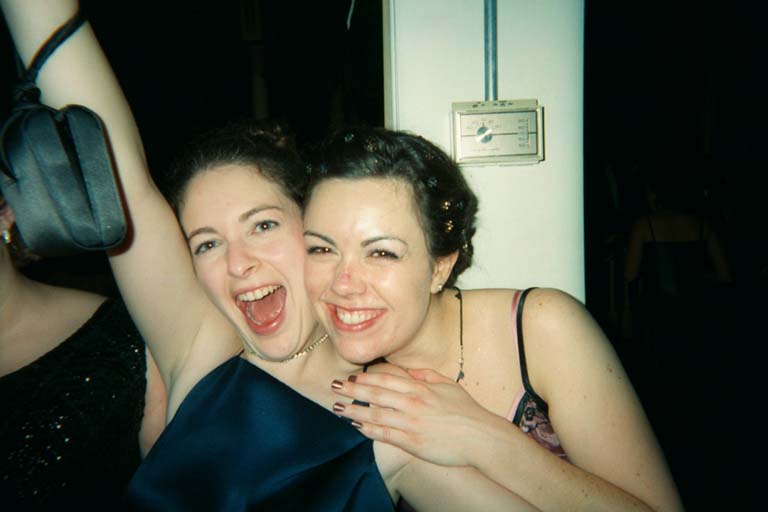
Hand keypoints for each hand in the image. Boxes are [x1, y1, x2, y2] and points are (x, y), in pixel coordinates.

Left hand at [331, 366, 500, 467]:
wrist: (481, 436)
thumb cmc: (467, 411)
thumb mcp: (448, 385)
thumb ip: (426, 376)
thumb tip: (409, 372)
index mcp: (420, 388)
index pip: (386, 380)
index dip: (365, 378)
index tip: (351, 377)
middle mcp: (412, 403)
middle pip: (375, 394)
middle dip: (352, 390)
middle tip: (334, 387)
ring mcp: (410, 423)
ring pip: (375, 414)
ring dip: (354, 410)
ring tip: (338, 408)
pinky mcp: (412, 442)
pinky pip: (385, 434)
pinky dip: (368, 430)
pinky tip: (357, 427)